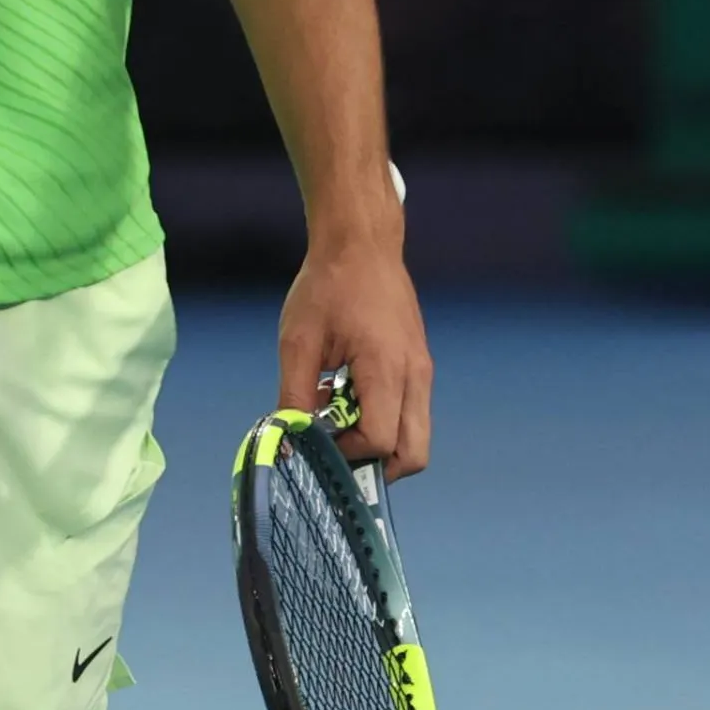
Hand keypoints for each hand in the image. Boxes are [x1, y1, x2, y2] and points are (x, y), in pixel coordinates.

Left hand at [278, 230, 432, 480]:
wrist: (362, 242)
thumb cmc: (328, 285)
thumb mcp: (298, 341)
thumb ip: (294, 396)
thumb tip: (287, 440)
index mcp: (387, 369)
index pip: (381, 443)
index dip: (347, 452)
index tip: (317, 435)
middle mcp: (415, 376)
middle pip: (414, 456)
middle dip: (376, 466)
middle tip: (337, 447)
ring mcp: (422, 371)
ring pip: (417, 437)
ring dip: (380, 442)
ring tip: (340, 414)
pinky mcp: (419, 365)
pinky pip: (411, 412)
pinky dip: (385, 419)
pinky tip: (349, 393)